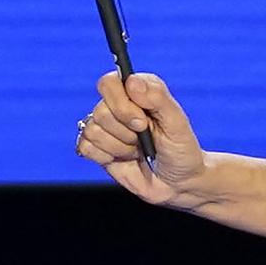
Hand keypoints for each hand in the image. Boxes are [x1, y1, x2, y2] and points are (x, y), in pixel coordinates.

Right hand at [75, 69, 206, 205]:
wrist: (178, 183)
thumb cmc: (181, 150)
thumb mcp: (177, 123)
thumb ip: (157, 97)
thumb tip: (131, 81)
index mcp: (137, 91)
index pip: (109, 83)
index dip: (121, 103)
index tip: (141, 122)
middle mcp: (118, 105)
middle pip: (100, 111)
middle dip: (125, 132)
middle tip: (144, 140)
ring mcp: (106, 127)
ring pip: (92, 131)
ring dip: (119, 147)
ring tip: (137, 151)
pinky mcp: (97, 147)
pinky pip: (84, 147)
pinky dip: (105, 156)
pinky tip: (122, 159)